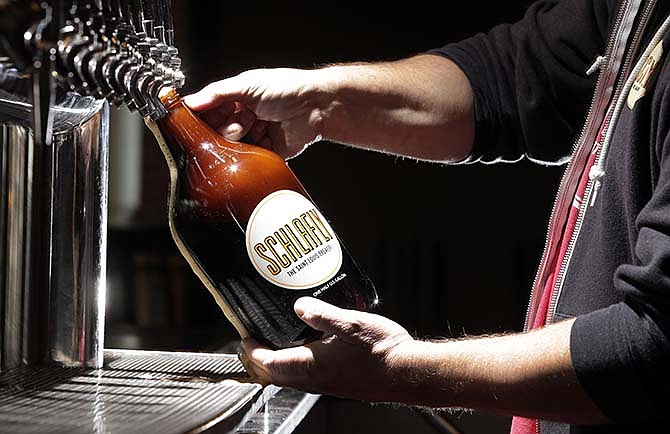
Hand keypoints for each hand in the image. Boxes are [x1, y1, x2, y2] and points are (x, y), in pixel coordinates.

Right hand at [183, 68, 324, 158]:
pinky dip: (251, 153)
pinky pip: (250, 160)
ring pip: (232, 148)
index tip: (193, 122)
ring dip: (238, 141)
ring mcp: (255, 136)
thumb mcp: (248, 84)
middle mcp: (244, 118)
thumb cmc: (287, 89)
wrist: (317, 108)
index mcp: (236, 99)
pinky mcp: (267, 153)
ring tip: (253, 127)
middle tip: (239, 121)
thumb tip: (190, 101)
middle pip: (218, 132)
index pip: (208, 111)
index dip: (202, 117)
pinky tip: (259, 142)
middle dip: (225, 128)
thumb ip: (217, 93)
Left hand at [239, 296, 415, 401]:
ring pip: (290, 376)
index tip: (245, 338)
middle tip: (254, 339)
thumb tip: (299, 307)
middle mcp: (315, 379)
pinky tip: (309, 344)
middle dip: (260, 358)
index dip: (252, 350)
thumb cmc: (383, 352)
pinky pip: (306, 375)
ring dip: (277, 360)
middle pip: (275, 373)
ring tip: (277, 339)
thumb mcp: (351, 324)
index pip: (268, 364)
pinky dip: (296, 361)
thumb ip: (322, 315)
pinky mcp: (337, 382)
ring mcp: (326, 383)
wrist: (408, 373)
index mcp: (311, 366)